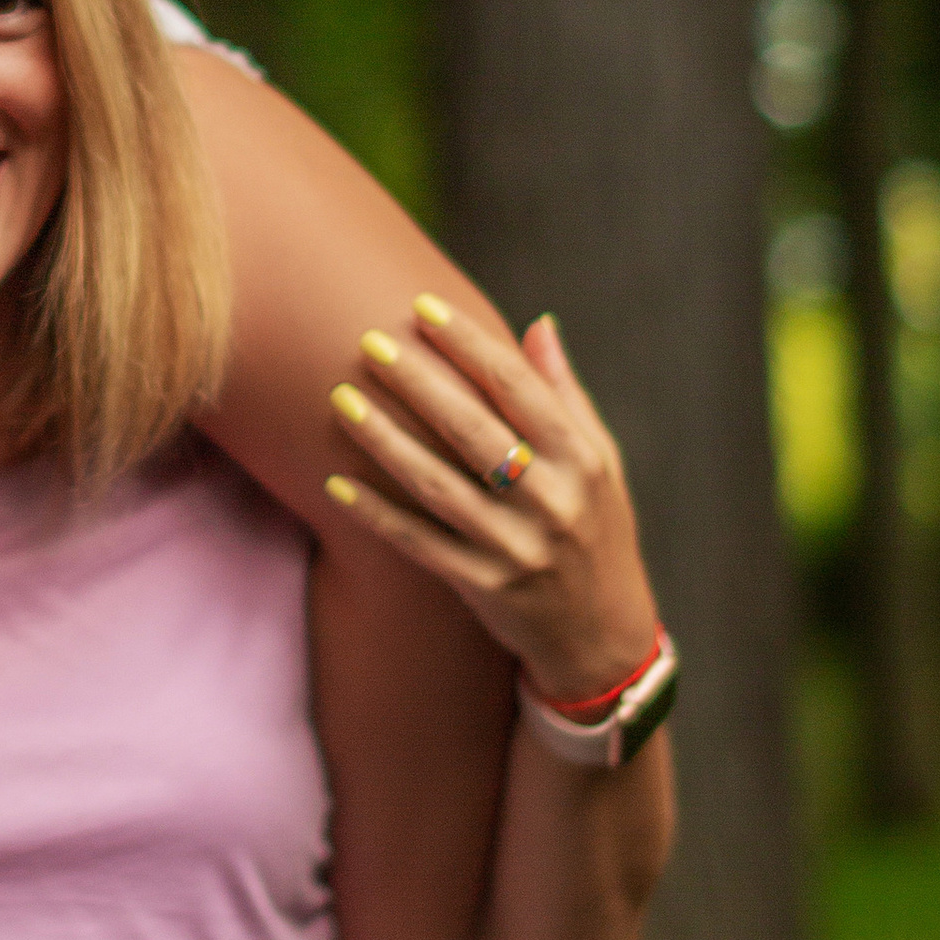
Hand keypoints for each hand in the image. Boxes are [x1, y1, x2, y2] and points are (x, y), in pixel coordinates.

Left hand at [325, 299, 662, 709]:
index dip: (468, 342)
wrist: (602, 634)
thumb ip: (565, 394)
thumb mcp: (601, 462)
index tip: (423, 305)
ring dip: (385, 441)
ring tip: (341, 400)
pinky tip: (337, 484)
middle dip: (418, 382)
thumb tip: (538, 325)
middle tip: (369, 341)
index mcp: (579, 458)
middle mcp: (550, 500)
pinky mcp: (484, 586)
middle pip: (472, 429)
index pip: (517, 386)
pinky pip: (420, 543)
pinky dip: (377, 514)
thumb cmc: (598, 528)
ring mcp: (515, 547)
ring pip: (437, 485)